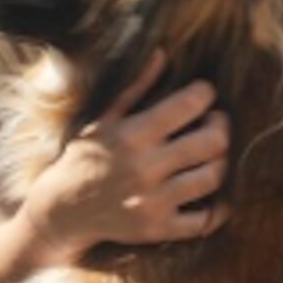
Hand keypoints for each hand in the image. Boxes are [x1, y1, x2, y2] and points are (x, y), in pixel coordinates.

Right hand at [23, 50, 231, 262]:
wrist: (61, 211)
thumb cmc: (83, 158)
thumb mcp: (102, 119)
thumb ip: (135, 88)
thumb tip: (163, 53)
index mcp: (133, 134)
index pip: (190, 103)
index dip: (205, 93)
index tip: (202, 95)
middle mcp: (145, 168)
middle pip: (213, 141)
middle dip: (221, 126)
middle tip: (214, 123)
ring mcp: (153, 201)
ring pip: (213, 177)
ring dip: (221, 162)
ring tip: (211, 155)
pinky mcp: (158, 229)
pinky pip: (205, 220)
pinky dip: (217, 208)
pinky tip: (212, 194)